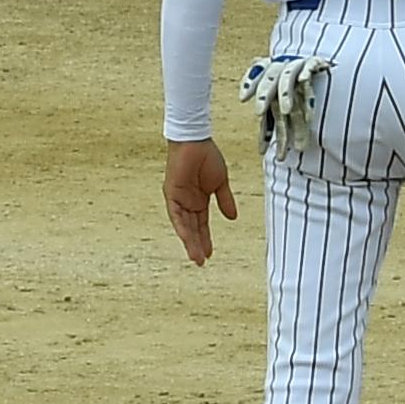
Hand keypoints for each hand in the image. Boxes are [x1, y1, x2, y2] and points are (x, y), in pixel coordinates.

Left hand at [163, 138, 237, 266]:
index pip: (202, 224)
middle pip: (192, 228)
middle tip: (201, 262)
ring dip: (189, 241)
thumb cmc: (207, 157)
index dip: (205, 239)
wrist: (196, 142)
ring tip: (196, 257)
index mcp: (199, 200)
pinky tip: (187, 239)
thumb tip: (233, 217)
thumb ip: (225, 201)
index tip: (210, 253)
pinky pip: (176, 214)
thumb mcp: (220, 183)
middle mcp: (187, 202)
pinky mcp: (172, 193)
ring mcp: (179, 198)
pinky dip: (182, 227)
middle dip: (197, 245)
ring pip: (184, 225)